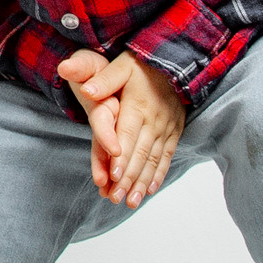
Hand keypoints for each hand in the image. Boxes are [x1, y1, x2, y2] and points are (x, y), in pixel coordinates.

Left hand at [56, 49, 185, 208]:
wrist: (175, 61)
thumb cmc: (142, 65)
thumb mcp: (121, 65)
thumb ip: (104, 79)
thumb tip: (87, 90)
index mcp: (138, 105)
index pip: (128, 134)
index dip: (121, 155)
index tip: (113, 174)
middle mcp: (154, 120)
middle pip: (140, 152)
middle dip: (128, 177)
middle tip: (115, 197)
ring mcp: (166, 128)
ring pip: (153, 159)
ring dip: (141, 182)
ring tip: (129, 201)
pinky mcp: (174, 133)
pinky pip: (166, 157)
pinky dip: (157, 174)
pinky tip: (148, 190)